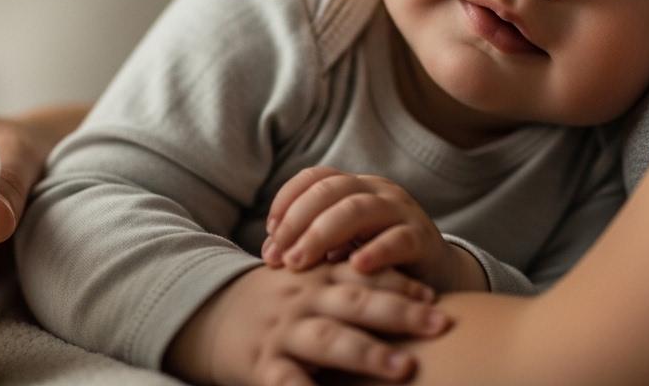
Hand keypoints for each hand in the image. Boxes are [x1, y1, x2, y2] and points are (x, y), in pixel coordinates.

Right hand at [165, 262, 447, 385]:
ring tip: (404, 368)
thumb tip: (420, 296)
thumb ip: (350, 284)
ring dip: (369, 352)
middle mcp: (303, 299)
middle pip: (357, 302)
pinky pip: (289, 384)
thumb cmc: (277, 302)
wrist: (207, 313)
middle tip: (441, 324)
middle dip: (401, 312)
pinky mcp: (263, 366)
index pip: (365, 273)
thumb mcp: (309, 282)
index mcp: (318, 277)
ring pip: (330, 339)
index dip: (400, 282)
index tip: (435, 296)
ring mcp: (283, 332)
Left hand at [261, 167, 485, 292]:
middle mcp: (377, 191)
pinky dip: (375, 251)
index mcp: (354, 187)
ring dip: (321, 235)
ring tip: (298, 262)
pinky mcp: (423, 238)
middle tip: (276, 256)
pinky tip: (355, 266)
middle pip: (330, 190)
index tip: (269, 232)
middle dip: (297, 222)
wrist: (435, 278)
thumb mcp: (342, 247)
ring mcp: (401, 211)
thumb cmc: (378, 264)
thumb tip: (269, 253)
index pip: (315, 177)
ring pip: (357, 209)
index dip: (287, 200)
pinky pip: (397, 239)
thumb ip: (312, 245)